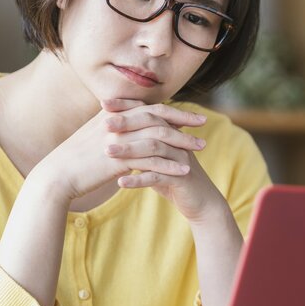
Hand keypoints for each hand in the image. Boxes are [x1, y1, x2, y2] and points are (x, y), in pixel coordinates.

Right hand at [29, 98, 208, 205]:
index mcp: (112, 114)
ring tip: (201, 148)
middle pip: (157, 116)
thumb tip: (128, 130)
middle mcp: (117, 122)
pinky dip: (170, 165)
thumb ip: (112, 130)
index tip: (188, 113)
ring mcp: (118, 140)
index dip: (170, 110)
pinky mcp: (118, 160)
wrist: (55, 177)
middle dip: (183, 119)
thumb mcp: (93, 138)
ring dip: (182, 142)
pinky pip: (151, 160)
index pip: (148, 107)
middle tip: (203, 123)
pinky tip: (185, 170)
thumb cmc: (73, 160)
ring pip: (158, 137)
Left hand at [101, 99, 228, 224]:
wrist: (200, 201)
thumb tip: (114, 131)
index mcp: (170, 131)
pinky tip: (121, 183)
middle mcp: (177, 140)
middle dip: (127, 123)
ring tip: (107, 152)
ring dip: (129, 150)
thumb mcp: (156, 157)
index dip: (127, 106)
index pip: (147, 111)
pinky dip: (138, 179)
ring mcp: (181, 158)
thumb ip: (140, 143)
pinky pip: (158, 176)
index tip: (104, 104)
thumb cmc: (172, 176)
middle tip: (104, 125)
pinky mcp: (182, 178)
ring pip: (154, 148)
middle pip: (151, 124)